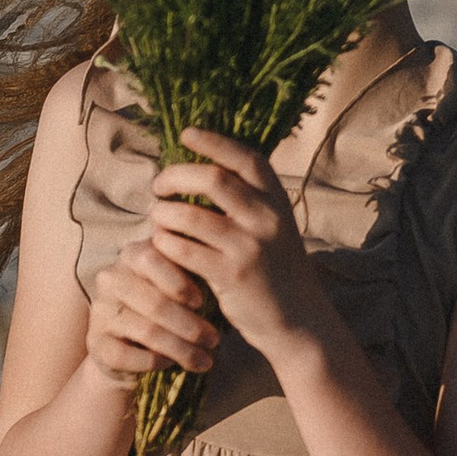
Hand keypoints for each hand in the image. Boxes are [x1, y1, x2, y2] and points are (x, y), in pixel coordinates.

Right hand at [82, 231, 217, 386]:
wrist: (131, 345)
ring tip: (205, 360)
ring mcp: (101, 310)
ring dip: (180, 349)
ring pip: (145, 330)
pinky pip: (127, 355)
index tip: (201, 302)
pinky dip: (153, 362)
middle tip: (214, 340)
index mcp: (133, 255)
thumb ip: (194, 272)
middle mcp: (111, 279)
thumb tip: (222, 267)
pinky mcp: (95, 342)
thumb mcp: (180, 285)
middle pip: (153, 301)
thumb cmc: (167, 306)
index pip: (151, 258)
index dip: (178, 281)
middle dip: (189, 324)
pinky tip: (170, 364)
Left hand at [142, 128, 324, 357]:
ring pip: (190, 217)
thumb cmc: (277, 272)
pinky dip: (165, 244)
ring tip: (157, 219)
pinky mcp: (231, 276)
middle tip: (159, 186)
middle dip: (176, 177)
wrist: (299, 321)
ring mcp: (250, 248)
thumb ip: (249, 202)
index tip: (186, 135)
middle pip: (213, 180)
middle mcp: (267, 220)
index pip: (245, 159)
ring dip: (163, 214)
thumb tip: (200, 173)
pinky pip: (183, 251)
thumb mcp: (274, 229)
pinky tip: (161, 246)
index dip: (214, 142)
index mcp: (278, 202)